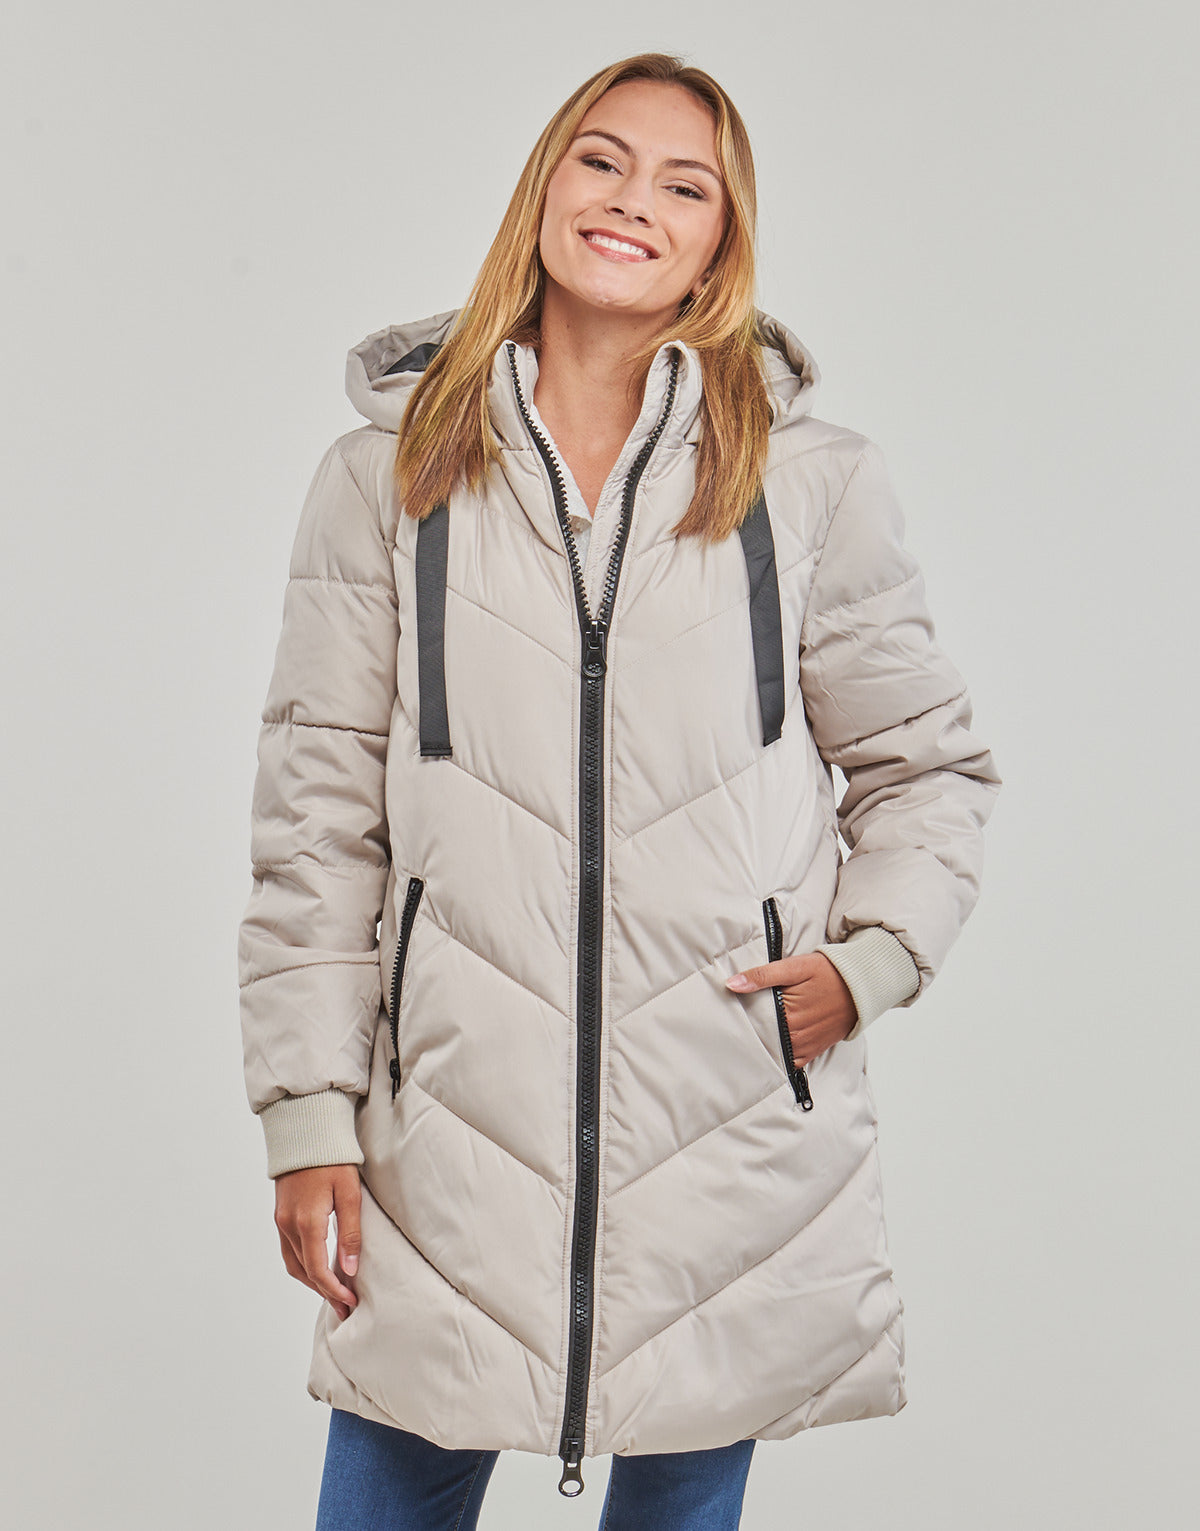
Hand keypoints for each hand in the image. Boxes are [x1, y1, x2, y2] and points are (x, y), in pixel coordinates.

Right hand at [273, 1164, 361, 1320]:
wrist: (307, 1131)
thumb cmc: (333, 1159)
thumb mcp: (350, 1194)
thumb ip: (350, 1233)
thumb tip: (349, 1270)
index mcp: (307, 1221)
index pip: (317, 1270)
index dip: (333, 1291)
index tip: (350, 1302)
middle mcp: (289, 1224)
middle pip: (303, 1271)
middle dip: (324, 1292)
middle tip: (345, 1307)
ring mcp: (281, 1220)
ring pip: (293, 1263)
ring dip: (311, 1282)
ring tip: (333, 1293)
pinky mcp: (280, 1214)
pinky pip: (288, 1250)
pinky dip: (302, 1265)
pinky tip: (317, 1269)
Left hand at [725, 953, 857, 1068]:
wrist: (860, 986)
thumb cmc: (828, 973)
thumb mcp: (795, 967)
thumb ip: (763, 976)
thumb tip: (732, 984)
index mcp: (788, 1014)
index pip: (752, 1022)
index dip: (739, 1018)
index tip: (725, 1014)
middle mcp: (796, 1034)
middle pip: (761, 1038)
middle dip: (748, 1032)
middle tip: (731, 1026)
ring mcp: (805, 1045)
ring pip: (773, 1052)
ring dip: (761, 1045)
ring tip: (745, 1037)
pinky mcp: (812, 1050)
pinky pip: (790, 1062)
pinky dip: (778, 1056)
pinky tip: (767, 1048)